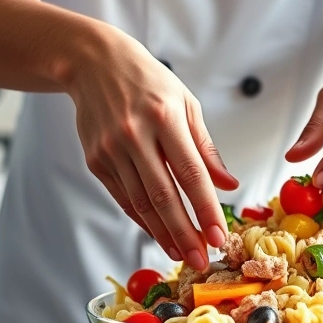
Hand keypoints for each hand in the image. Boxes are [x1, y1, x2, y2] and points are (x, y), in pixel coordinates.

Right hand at [69, 25, 238, 268]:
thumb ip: (206, 148)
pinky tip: (159, 235)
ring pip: (140, 203)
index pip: (190, 173)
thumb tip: (229, 184)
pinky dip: (142, 220)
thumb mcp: (186, 104)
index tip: (219, 236)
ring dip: (163, 234)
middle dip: (184, 233)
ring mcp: (111, 150)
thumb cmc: (147, 82)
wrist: (93, 63)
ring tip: (182, 255)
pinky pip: (123, 198)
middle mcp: (134, 135)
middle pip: (163, 196)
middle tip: (200, 260)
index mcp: (164, 117)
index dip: (205, 209)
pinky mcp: (95, 161)